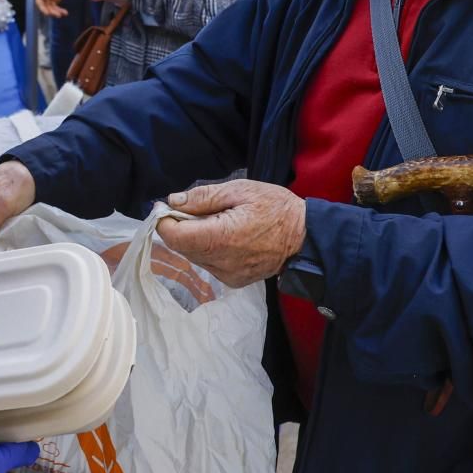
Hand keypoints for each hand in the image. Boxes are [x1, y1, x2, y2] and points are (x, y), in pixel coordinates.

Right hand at [35, 0, 66, 18]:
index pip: (39, 0)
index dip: (42, 7)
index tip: (47, 12)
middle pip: (45, 5)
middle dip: (51, 11)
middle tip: (57, 14)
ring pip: (51, 7)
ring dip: (57, 11)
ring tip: (64, 13)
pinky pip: (56, 7)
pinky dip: (60, 10)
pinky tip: (64, 12)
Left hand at [157, 180, 306, 288]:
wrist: (306, 237)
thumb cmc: (276, 208)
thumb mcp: (239, 190)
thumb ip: (203, 197)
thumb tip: (173, 201)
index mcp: (220, 238)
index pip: (174, 236)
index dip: (165, 221)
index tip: (168, 207)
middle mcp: (221, 262)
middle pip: (181, 247)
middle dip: (181, 227)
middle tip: (197, 209)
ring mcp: (227, 275)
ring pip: (194, 256)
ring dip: (195, 239)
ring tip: (217, 221)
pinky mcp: (234, 281)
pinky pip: (209, 265)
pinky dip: (209, 250)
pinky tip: (226, 237)